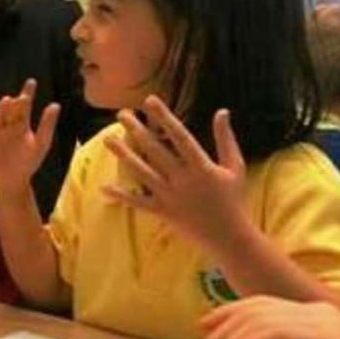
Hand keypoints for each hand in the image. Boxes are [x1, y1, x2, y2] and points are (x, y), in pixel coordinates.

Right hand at [0, 79, 59, 194]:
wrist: (12, 181)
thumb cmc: (28, 162)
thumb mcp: (41, 144)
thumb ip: (47, 125)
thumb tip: (56, 105)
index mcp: (21, 123)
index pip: (24, 105)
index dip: (27, 92)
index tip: (32, 82)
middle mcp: (7, 124)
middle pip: (9, 108)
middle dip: (14, 101)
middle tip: (21, 98)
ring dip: (0, 107)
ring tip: (6, 101)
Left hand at [101, 95, 247, 250]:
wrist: (229, 237)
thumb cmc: (234, 199)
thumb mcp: (235, 167)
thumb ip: (226, 139)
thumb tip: (222, 111)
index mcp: (202, 166)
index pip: (179, 136)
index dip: (164, 117)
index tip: (149, 101)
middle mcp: (183, 180)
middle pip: (155, 151)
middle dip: (137, 130)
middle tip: (121, 113)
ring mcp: (171, 196)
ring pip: (142, 172)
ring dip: (124, 155)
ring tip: (108, 139)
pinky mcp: (163, 212)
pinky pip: (139, 203)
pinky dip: (122, 196)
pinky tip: (105, 187)